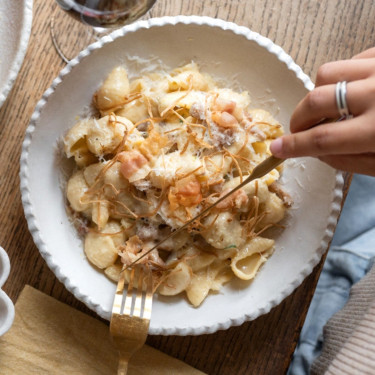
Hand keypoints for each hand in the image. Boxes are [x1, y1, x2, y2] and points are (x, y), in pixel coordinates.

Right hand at [270, 47, 374, 175]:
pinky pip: (350, 60)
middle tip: (298, 130)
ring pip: (327, 73)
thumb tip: (313, 152)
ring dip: (317, 94)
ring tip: (326, 110)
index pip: (323, 139)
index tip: (276, 149)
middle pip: (317, 99)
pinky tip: (350, 93)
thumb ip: (348, 162)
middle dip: (298, 118)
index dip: (294, 146)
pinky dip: (340, 79)